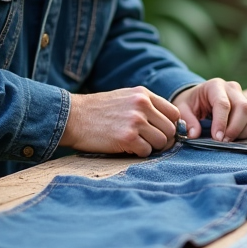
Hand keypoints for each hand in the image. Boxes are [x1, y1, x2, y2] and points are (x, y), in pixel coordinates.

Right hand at [60, 87, 179, 156]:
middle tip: (147, 142)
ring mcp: (135, 121)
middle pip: (170, 130)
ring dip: (151, 147)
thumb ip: (146, 106)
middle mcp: (142, 105)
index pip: (174, 113)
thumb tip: (171, 125)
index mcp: (143, 94)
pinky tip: (126, 147)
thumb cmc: (98, 111)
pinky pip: (147, 152)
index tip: (159, 132)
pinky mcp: (127, 138)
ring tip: (135, 144)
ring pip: (161, 142)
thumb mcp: (124, 98)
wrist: (72, 117)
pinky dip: (138, 153)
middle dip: (161, 139)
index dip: (169, 126)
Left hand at [173, 79, 246, 141]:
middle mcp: (233, 89)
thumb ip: (187, 120)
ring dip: (245, 131)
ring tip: (231, 140)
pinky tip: (239, 136)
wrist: (199, 97)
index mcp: (215, 86)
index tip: (217, 138)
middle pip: (243, 107)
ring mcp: (245, 96)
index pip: (223, 104)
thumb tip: (194, 134)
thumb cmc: (191, 103)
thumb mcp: (182, 109)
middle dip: (235, 129)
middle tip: (224, 142)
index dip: (221, 122)